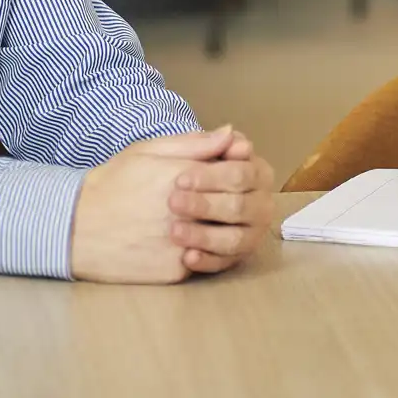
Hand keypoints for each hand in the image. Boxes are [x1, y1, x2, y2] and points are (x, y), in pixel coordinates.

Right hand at [70, 128, 242, 282]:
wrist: (75, 227)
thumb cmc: (112, 184)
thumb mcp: (148, 151)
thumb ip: (193, 144)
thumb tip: (231, 134)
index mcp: (185, 177)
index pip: (233, 174)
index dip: (231, 176)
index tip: (223, 178)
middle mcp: (188, 212)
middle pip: (230, 208)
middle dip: (226, 205)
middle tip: (211, 204)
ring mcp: (183, 244)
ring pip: (219, 238)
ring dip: (215, 231)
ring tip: (196, 224)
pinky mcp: (175, 271)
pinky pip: (200, 261)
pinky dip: (196, 253)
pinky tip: (177, 243)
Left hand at [166, 126, 274, 274]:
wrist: (138, 206)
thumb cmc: (163, 172)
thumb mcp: (172, 152)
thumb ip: (201, 144)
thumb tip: (230, 133)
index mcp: (254, 172)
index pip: (242, 174)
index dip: (212, 176)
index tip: (181, 179)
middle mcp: (259, 203)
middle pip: (241, 207)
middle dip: (206, 205)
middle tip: (173, 203)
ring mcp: (249, 233)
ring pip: (236, 239)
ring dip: (206, 236)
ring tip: (174, 231)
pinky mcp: (232, 258)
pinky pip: (225, 263)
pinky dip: (207, 261)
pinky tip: (186, 256)